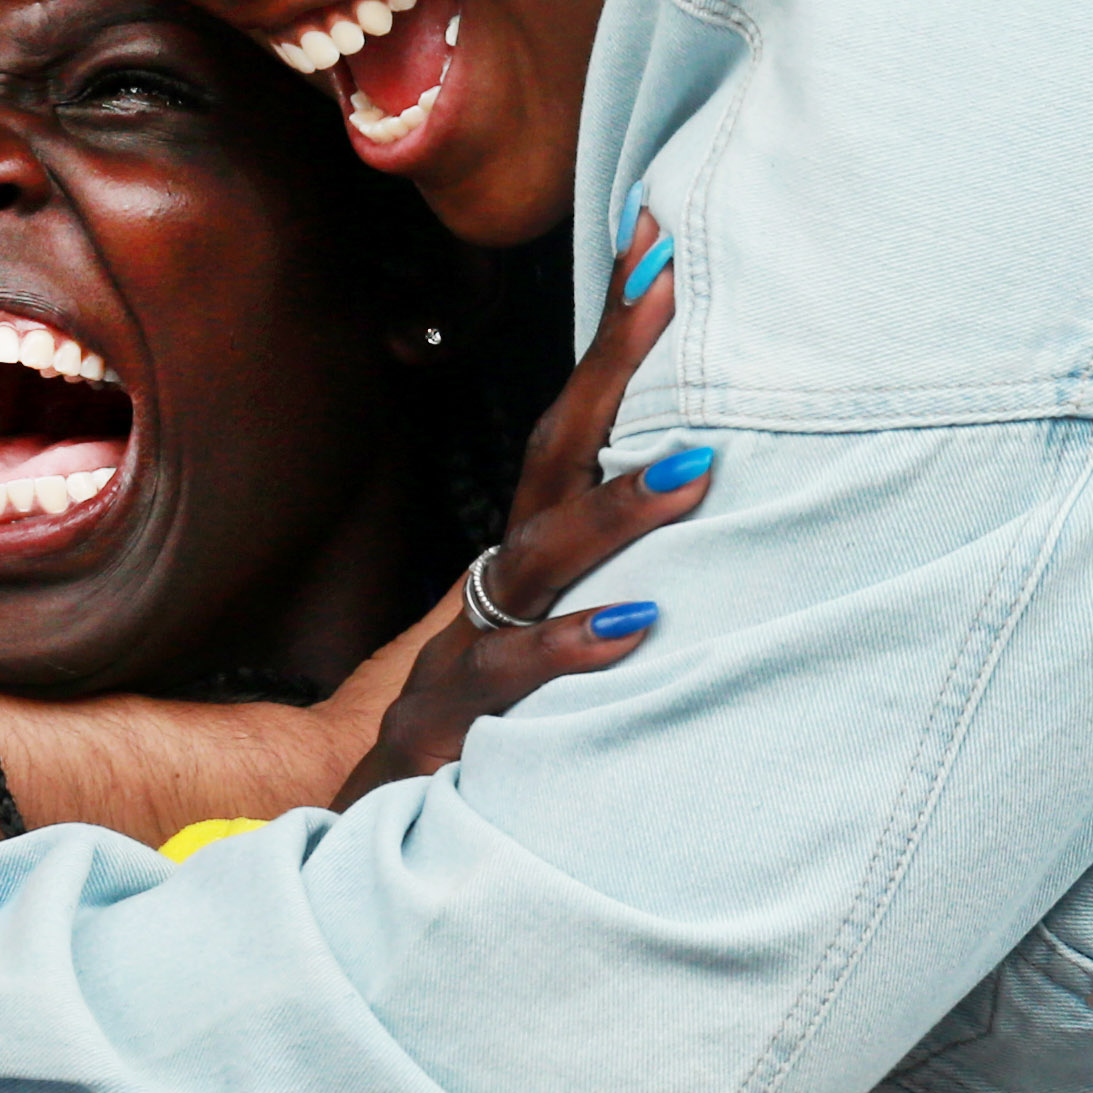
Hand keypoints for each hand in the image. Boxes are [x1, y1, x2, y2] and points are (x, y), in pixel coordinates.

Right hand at [341, 214, 710, 801]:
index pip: (575, 429)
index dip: (616, 340)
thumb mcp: (554, 651)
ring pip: (536, 565)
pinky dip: (570, 652)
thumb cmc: (492, 742)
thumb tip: (717, 503)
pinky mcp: (454, 731)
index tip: (663, 240)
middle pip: (551, 461)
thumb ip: (613, 589)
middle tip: (683, 289)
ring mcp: (468, 655)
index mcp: (526, 564)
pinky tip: (634, 630)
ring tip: (702, 466)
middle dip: (615, 372)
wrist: (375, 852)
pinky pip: (513, 682)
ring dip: (619, 510)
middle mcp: (495, 592)